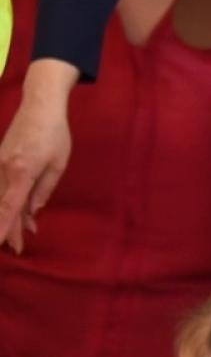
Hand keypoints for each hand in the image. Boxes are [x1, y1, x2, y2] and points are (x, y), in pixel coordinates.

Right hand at [0, 60, 77, 253]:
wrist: (39, 107)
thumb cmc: (54, 135)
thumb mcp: (58, 165)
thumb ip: (44, 190)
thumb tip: (32, 212)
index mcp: (21, 172)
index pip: (9, 207)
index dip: (4, 227)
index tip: (0, 244)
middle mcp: (4, 170)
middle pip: (2, 206)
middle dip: (8, 229)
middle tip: (16, 249)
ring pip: (0, 198)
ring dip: (9, 218)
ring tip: (19, 237)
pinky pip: (1, 187)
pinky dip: (9, 202)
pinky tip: (21, 215)